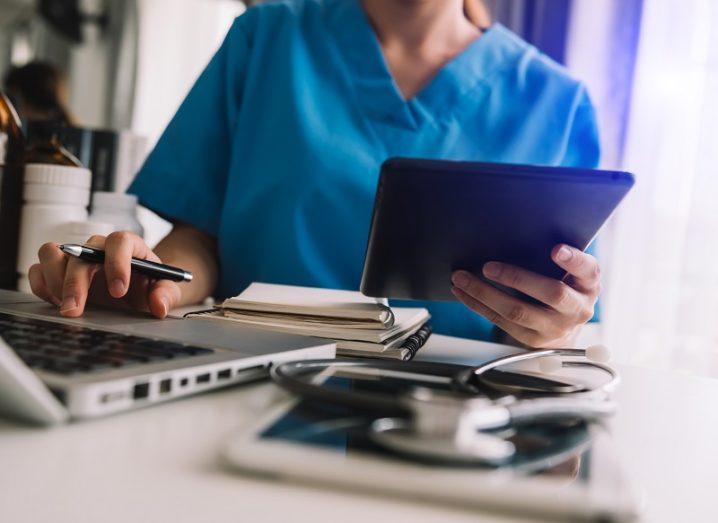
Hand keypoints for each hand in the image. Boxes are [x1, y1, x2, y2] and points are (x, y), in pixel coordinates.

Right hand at [28, 231, 181, 318]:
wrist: (137, 291)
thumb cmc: (149, 285)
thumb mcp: (165, 289)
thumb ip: (166, 294)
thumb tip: (159, 305)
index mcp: (128, 246)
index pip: (119, 241)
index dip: (117, 263)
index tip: (119, 291)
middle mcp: (98, 248)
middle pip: (80, 251)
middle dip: (76, 282)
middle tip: (77, 310)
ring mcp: (76, 257)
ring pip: (52, 252)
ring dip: (54, 280)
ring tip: (65, 305)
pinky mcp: (59, 271)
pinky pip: (38, 269)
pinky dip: (41, 285)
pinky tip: (55, 303)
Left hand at [451, 244, 600, 347]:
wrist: (566, 328)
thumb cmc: (565, 287)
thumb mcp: (572, 272)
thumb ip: (559, 257)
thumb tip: (519, 232)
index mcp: (588, 284)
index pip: (588, 270)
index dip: (573, 260)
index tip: (555, 249)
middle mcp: (577, 308)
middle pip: (551, 293)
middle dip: (516, 278)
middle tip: (488, 266)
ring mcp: (555, 327)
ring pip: (517, 311)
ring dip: (484, 293)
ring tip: (461, 278)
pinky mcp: (533, 339)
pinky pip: (501, 321)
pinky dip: (478, 305)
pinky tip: (463, 292)